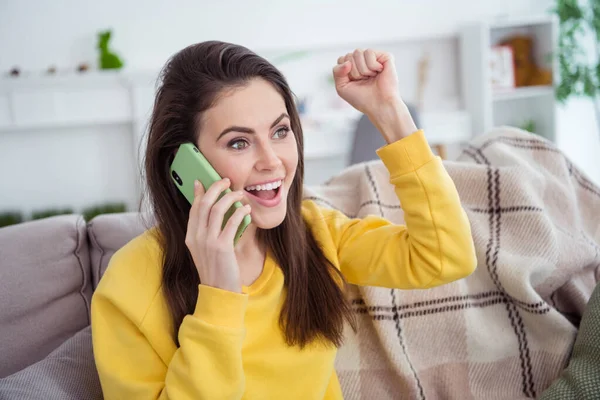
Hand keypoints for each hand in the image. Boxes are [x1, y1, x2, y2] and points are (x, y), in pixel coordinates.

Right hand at [184, 178, 251, 292]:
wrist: (219, 291)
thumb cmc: (217, 269)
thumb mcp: (206, 250)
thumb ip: (208, 232)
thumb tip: (217, 211)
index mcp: (190, 237)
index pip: (193, 209)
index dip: (198, 193)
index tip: (203, 181)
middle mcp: (196, 237)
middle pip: (204, 204)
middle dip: (215, 188)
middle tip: (226, 181)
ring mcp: (208, 242)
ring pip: (217, 209)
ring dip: (230, 197)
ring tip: (240, 194)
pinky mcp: (222, 247)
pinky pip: (231, 222)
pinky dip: (240, 212)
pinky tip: (246, 209)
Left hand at [332, 49, 417, 142]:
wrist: (379, 105)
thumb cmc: (362, 98)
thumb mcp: (342, 87)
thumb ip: (337, 72)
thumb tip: (347, 62)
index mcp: (353, 66)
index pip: (341, 59)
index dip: (345, 73)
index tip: (354, 82)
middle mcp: (363, 60)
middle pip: (349, 56)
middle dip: (354, 72)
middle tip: (364, 81)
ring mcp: (374, 57)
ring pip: (358, 52)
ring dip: (363, 70)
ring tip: (371, 77)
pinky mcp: (384, 56)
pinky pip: (369, 52)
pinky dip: (372, 65)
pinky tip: (379, 72)